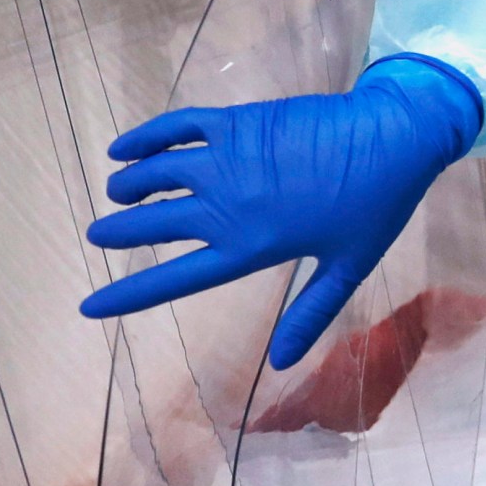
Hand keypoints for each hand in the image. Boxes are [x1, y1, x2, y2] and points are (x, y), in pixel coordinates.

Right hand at [79, 54, 483, 369]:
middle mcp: (228, 205)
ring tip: (120, 192)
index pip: (175, 278)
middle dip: (118, 230)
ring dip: (130, 184)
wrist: (396, 138)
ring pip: (157, 173)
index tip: (89, 306)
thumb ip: (310, 312)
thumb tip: (281, 362)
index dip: (128, 295)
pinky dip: (145, 137)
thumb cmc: (377, 206)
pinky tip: (125, 148)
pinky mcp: (237, 123)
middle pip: (153, 223)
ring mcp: (228, 159)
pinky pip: (178, 128)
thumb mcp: (347, 267)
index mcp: (250, 246)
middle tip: (98, 234)